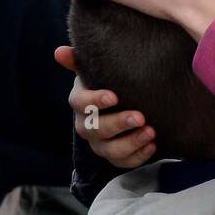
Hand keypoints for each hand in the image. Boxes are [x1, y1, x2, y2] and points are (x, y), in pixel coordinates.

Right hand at [55, 47, 156, 168]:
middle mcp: (86, 125)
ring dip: (131, 142)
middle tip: (140, 117)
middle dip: (118, 124)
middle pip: (96, 129)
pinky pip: (124, 163)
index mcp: (82, 101)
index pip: (80, 102)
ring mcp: (100, 144)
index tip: (114, 96)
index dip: (95, 100)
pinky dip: (139, 156)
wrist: (129, 103)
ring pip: (110, 150)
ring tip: (151, 132)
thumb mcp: (99, 70)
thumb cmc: (113, 83)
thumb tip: (60, 52)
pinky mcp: (116, 157)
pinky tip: (153, 145)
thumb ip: (81, 61)